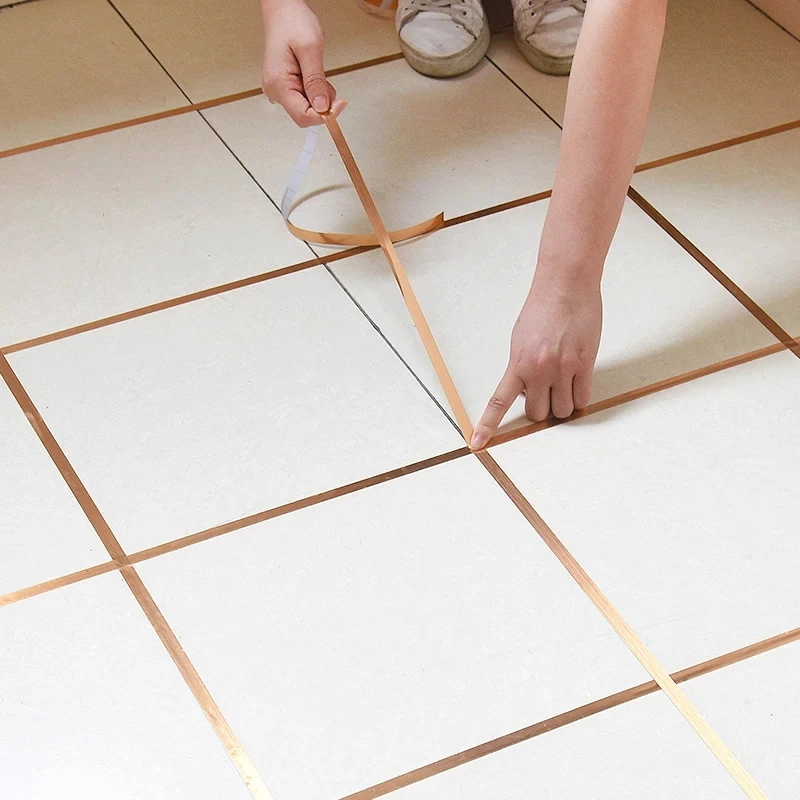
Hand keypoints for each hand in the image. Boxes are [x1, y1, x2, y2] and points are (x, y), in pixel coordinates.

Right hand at [261, 0, 346, 126]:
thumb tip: (322, 107)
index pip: (303, 117)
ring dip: (319, 94)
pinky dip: (315, 90)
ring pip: (307, 107)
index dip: (324, 116)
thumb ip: (316, 81)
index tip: (341, 104)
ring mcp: (279, 90)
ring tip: (315, 69)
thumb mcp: (311, 49)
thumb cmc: (293, 22)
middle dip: (322, 102)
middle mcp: (275, 91)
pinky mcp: (285, 87)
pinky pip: (305, 98)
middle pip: (305, 114)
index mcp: (278, 84)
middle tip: (325, 78)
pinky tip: (311, 72)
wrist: (283, 10)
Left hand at [470, 278, 602, 449]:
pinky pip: (582, 398)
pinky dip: (579, 396)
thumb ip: (521, 368)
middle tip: (546, 390)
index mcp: (517, 364)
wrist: (565, 286)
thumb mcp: (520, 340)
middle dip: (542, 408)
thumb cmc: (542, 310)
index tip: (477, 444)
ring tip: (563, 383)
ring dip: (562, 404)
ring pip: (562, 410)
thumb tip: (527, 393)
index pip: (499, 402)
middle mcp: (539, 370)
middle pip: (539, 414)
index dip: (488, 426)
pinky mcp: (585, 364)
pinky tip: (577, 381)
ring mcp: (563, 368)